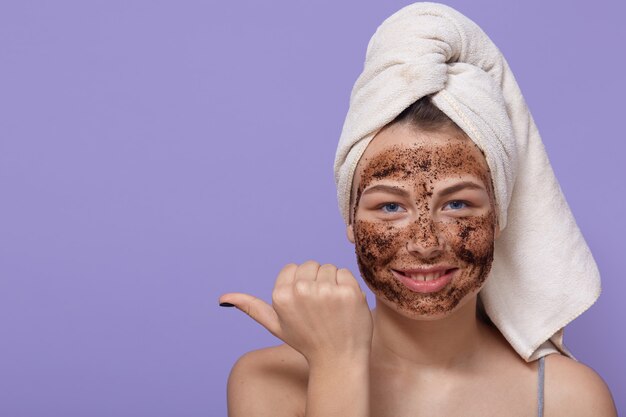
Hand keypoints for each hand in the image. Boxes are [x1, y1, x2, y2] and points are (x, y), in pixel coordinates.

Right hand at [219, 261, 372, 364]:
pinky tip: (345, 306)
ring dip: (333, 283)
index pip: (293, 268)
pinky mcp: (348, 292)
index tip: (305, 304)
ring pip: (329, 267)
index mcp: (280, 296)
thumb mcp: (275, 325)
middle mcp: (301, 291)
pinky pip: (345, 273)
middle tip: (320, 308)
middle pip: (311, 265)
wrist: (338, 360)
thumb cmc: (306, 341)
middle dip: (317, 281)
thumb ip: (252, 307)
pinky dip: (348, 286)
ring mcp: (326, 291)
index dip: (300, 284)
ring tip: (333, 308)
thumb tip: (222, 298)